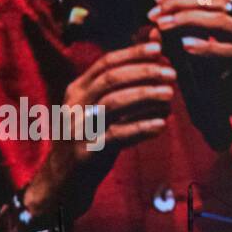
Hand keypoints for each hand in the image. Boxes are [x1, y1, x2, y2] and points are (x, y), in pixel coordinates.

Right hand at [29, 41, 175, 216]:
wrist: (60, 184)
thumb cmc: (88, 142)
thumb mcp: (99, 111)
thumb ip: (122, 87)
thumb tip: (148, 51)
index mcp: (76, 90)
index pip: (105, 63)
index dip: (132, 53)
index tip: (159, 48)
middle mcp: (74, 105)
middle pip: (110, 79)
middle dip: (142, 72)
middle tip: (171, 72)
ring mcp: (78, 128)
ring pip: (113, 103)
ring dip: (144, 96)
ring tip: (170, 95)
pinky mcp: (86, 152)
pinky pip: (116, 136)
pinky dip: (140, 128)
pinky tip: (161, 126)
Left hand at [147, 0, 231, 140]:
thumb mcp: (205, 54)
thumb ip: (184, 38)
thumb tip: (154, 28)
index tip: (157, 0)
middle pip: (212, 0)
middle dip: (178, 3)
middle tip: (155, 14)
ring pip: (220, 20)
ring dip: (186, 20)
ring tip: (164, 25)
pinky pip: (231, 51)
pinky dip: (206, 47)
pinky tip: (185, 47)